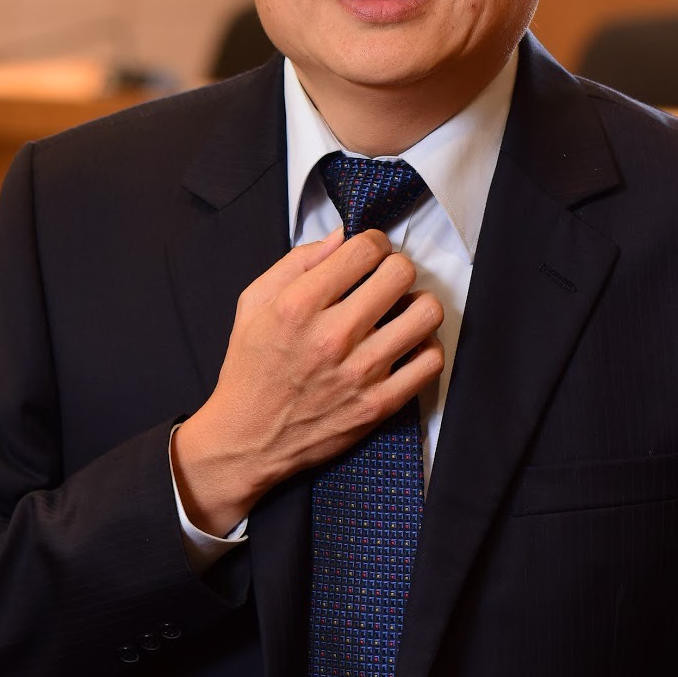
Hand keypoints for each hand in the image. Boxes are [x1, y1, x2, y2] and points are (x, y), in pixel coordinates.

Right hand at [171, 230, 442, 535]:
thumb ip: (297, 262)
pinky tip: (407, 345)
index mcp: (299, 306)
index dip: (374, 241)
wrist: (247, 440)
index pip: (364, 249)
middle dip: (396, 267)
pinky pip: (430, 361)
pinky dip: (426, 346)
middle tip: (385, 279)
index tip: (371, 252)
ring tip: (402, 310)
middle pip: (400, 273)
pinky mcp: (379, 404)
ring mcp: (360, 372)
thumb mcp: (253, 304)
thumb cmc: (249, 369)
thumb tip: (341, 236)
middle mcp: (333, 336)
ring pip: (426, 314)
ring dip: (417, 304)